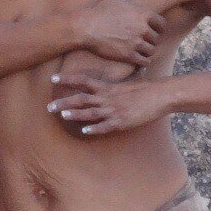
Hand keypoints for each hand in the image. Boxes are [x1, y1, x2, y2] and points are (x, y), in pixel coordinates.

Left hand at [46, 70, 171, 136]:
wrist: (161, 95)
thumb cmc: (144, 88)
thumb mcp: (125, 83)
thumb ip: (112, 85)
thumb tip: (105, 82)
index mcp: (107, 87)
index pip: (82, 80)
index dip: (67, 79)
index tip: (52, 79)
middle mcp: (107, 98)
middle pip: (81, 98)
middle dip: (64, 102)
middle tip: (49, 106)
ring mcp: (114, 110)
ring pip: (90, 112)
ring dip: (75, 114)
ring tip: (62, 115)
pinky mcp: (122, 121)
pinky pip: (105, 126)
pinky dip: (94, 128)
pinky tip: (84, 131)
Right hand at [73, 0, 161, 65]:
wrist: (86, 27)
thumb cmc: (101, 8)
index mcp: (144, 14)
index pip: (162, 24)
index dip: (157, 27)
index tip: (150, 29)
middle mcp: (143, 29)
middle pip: (157, 38)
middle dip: (151, 39)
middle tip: (143, 39)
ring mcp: (136, 43)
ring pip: (151, 50)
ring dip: (147, 50)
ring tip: (140, 49)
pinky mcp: (129, 55)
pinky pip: (145, 61)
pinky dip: (143, 60)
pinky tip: (137, 58)